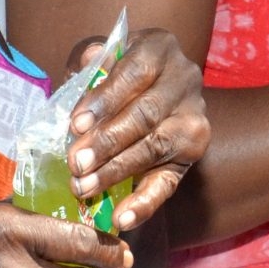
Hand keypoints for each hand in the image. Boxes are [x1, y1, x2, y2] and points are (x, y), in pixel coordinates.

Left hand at [67, 27, 209, 231]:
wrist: (156, 91)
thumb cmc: (117, 73)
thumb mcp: (103, 57)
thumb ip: (90, 61)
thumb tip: (86, 67)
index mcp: (160, 48)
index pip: (135, 72)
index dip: (105, 99)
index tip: (76, 124)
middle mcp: (185, 80)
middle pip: (146, 114)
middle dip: (107, 141)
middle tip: (75, 163)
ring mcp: (193, 119)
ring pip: (156, 148)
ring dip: (116, 172)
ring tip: (83, 188)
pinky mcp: (193, 155)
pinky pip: (169, 182)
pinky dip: (145, 204)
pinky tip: (122, 219)